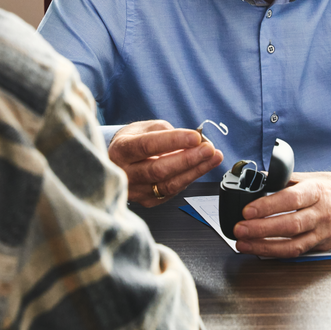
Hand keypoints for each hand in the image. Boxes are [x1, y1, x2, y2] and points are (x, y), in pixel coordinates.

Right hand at [109, 120, 224, 206]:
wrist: (118, 162)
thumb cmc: (133, 141)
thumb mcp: (144, 128)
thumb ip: (166, 132)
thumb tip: (195, 140)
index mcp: (121, 150)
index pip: (147, 145)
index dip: (173, 141)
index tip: (195, 137)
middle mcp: (124, 173)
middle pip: (158, 170)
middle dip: (188, 159)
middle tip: (209, 149)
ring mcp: (135, 191)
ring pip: (168, 185)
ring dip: (195, 171)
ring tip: (213, 158)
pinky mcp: (147, 201)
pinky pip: (172, 192)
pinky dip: (188, 179)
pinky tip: (200, 168)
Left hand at [231, 172, 330, 257]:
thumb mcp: (313, 177)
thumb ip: (287, 180)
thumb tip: (259, 180)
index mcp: (317, 191)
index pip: (290, 199)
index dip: (267, 206)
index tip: (247, 210)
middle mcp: (321, 213)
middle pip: (289, 225)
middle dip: (260, 229)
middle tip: (239, 229)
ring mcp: (323, 232)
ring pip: (292, 244)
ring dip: (264, 246)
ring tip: (243, 244)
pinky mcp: (321, 246)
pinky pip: (297, 252)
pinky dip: (277, 252)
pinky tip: (260, 249)